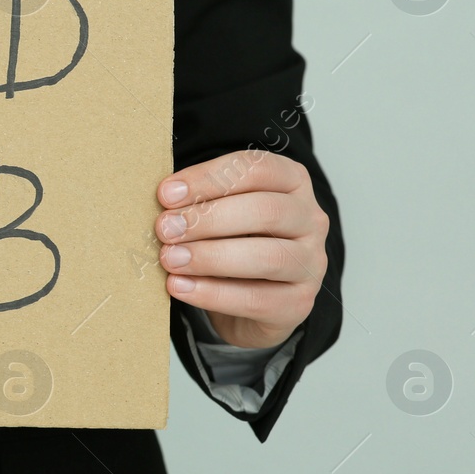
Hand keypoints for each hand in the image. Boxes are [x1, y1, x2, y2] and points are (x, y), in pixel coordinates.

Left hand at [154, 151, 328, 349]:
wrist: (249, 304)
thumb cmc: (230, 243)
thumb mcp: (218, 214)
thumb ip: (198, 202)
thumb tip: (163, 203)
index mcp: (291, 182)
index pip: (256, 169)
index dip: (208, 178)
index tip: (166, 194)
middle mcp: (310, 219)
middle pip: (266, 210)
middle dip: (208, 219)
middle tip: (165, 229)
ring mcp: (311, 263)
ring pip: (267, 256)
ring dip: (210, 257)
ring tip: (170, 259)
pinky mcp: (299, 303)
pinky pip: (257, 299)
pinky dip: (212, 293)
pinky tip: (180, 287)